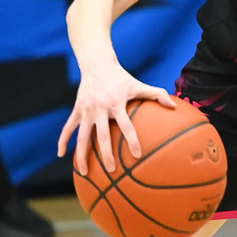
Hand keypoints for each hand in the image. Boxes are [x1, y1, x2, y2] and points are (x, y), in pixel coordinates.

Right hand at [56, 62, 176, 175]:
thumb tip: (174, 106)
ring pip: (81, 136)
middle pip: (101, 136)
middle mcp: (99, 109)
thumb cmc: (121, 77)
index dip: (132, 140)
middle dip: (106, 154)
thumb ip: (156, 94)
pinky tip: (61, 154)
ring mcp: (86, 110)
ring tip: (83, 172)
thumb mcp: (138, 84)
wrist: (97, 64)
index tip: (136, 155)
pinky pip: (68, 128)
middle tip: (111, 170)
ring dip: (81, 154)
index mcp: (116, 104)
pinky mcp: (77, 110)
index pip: (126, 126)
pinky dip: (63, 141)